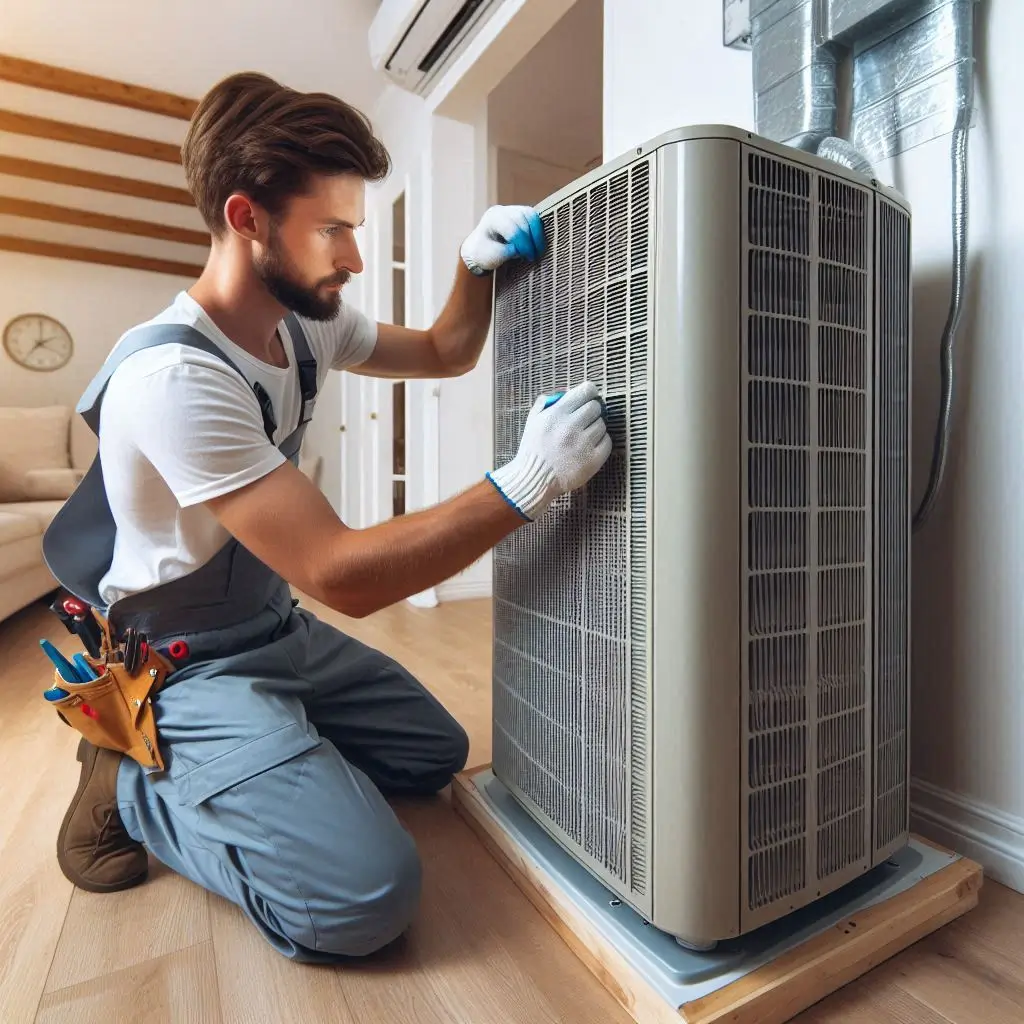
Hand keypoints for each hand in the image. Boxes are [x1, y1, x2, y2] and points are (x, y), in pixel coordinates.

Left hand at [460, 205, 544, 275]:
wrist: (480, 248)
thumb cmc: (484, 253)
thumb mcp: (491, 256)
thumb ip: (506, 252)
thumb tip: (523, 249)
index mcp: (491, 219)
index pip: (511, 228)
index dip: (522, 243)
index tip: (528, 257)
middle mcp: (501, 211)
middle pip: (522, 219)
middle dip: (531, 239)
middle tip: (534, 255)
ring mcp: (511, 210)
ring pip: (531, 215)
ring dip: (537, 234)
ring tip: (538, 250)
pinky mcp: (520, 213)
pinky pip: (533, 218)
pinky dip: (538, 231)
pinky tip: (537, 244)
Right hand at [486, 382, 611, 520]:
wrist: (534, 480)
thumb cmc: (533, 451)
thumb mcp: (532, 422)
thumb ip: (544, 404)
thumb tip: (561, 394)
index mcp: (557, 414)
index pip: (586, 391)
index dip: (589, 392)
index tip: (588, 397)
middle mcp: (571, 427)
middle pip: (596, 407)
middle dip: (591, 411)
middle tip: (584, 420)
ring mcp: (584, 444)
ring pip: (602, 424)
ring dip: (595, 428)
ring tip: (583, 436)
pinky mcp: (593, 460)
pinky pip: (607, 442)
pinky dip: (601, 442)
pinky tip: (589, 447)